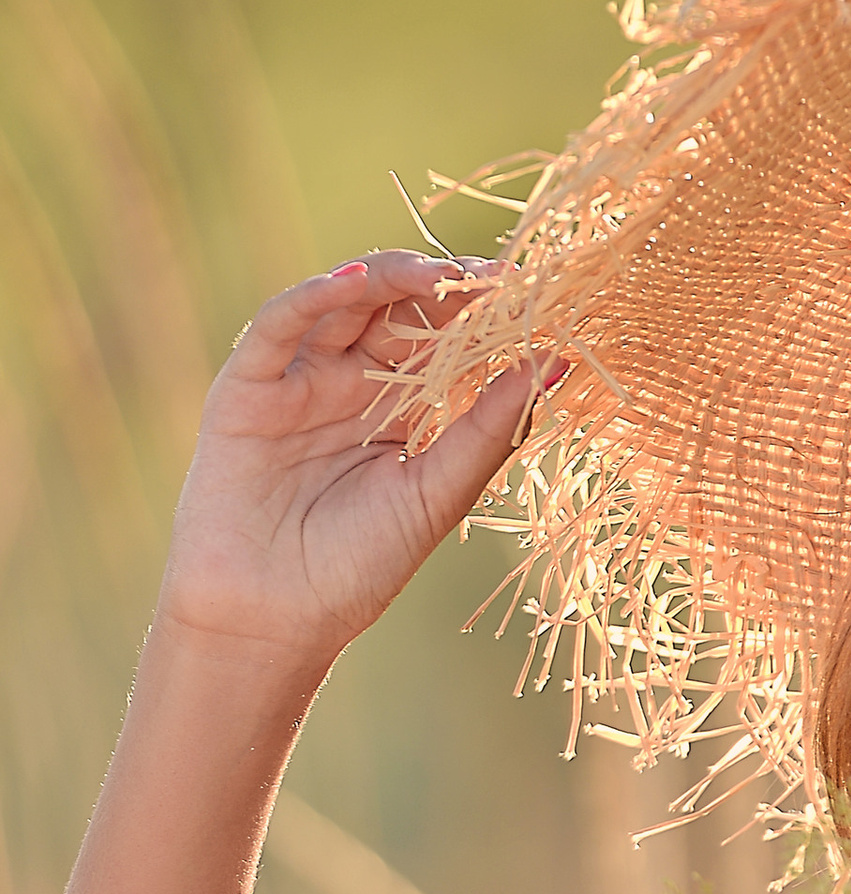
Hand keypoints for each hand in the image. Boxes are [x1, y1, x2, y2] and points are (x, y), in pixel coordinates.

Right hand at [158, 252, 547, 675]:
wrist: (271, 621)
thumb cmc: (358, 567)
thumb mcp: (438, 492)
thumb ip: (491, 427)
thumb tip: (560, 361)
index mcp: (404, 409)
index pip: (449, 340)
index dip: (487, 312)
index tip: (534, 290)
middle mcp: (352, 384)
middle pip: (401, 310)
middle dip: (446, 287)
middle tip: (494, 277)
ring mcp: (299, 381)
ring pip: (345, 305)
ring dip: (391, 279)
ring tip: (438, 272)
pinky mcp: (247, 387)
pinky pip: (278, 327)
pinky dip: (313, 297)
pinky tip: (355, 283)